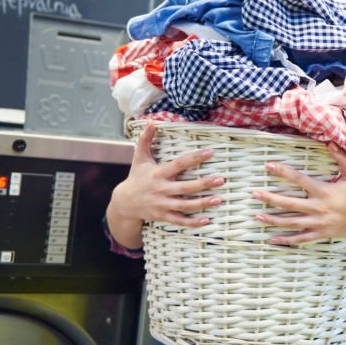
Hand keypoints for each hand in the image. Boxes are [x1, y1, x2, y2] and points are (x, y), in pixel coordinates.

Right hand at [108, 122, 223, 230]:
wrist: (124, 202)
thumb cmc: (136, 177)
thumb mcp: (139, 158)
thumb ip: (146, 139)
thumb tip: (152, 121)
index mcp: (158, 173)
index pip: (179, 164)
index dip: (194, 158)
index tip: (210, 152)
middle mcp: (161, 189)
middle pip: (185, 187)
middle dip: (204, 184)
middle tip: (221, 179)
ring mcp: (162, 204)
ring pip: (185, 205)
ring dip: (202, 204)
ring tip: (219, 199)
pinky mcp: (162, 216)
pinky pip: (179, 221)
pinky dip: (192, 223)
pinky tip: (206, 221)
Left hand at [252, 143, 345, 245]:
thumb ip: (342, 159)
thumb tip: (329, 142)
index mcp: (324, 192)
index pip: (298, 179)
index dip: (282, 171)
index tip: (268, 165)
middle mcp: (318, 208)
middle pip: (289, 203)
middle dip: (270, 198)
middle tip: (254, 193)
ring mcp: (318, 223)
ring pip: (291, 222)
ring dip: (273, 219)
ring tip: (257, 216)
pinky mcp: (321, 234)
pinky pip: (300, 239)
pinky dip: (286, 240)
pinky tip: (272, 239)